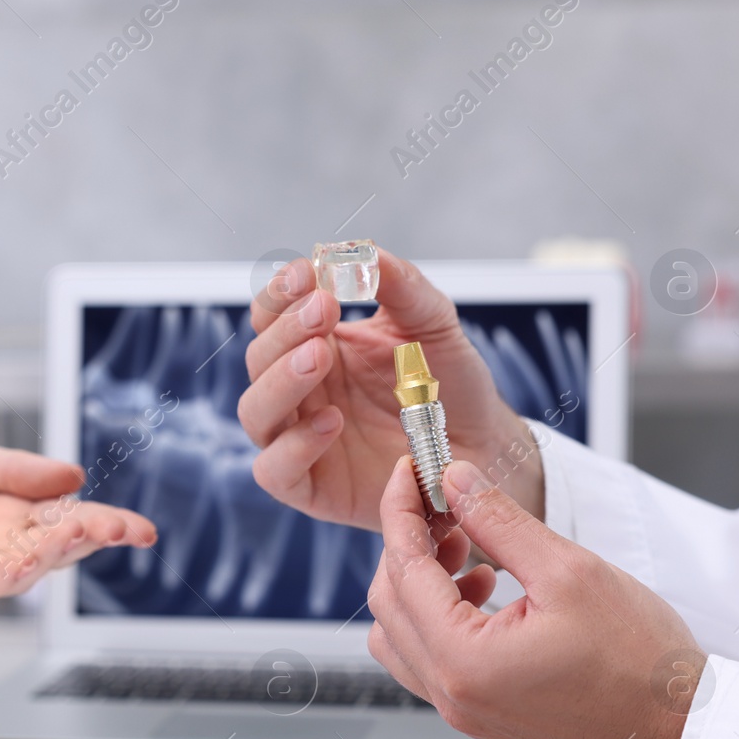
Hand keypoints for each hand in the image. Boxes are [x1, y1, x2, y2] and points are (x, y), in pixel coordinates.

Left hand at [0, 436, 156, 608]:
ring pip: (24, 573)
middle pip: (57, 548)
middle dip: (92, 539)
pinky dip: (2, 580)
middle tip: (121, 530)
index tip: (141, 528)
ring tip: (74, 533)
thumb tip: (72, 476)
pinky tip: (21, 563)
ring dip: (51, 556)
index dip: (107, 525)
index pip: (69, 519)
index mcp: (10, 510)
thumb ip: (9, 468)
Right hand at [237, 247, 543, 531]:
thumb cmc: (451, 386)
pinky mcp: (311, 487)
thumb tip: (362, 251)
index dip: (280, 293)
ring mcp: (299, 440)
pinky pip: (275, 470)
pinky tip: (332, 421)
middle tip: (324, 311)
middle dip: (285, 331)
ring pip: (255, 411)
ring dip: (280, 381)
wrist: (484, 447)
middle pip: (258, 359)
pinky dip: (294, 445)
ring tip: (320, 357)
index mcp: (317, 346)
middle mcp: (299, 392)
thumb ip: (400, 285)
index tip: (308, 273)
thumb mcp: (432, 324)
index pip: (272, 316)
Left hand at [366, 457, 703, 738]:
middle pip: (388, 602)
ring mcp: (460, 708)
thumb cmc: (641, 662)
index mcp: (463, 660)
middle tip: (441, 503)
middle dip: (407, 543)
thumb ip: (499, 520)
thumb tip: (456, 480)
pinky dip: (436, 614)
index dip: (400, 510)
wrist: (677, 727)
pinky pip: (428, 657)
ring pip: (399, 632)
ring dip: (419, 581)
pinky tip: (483, 586)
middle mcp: (450, 692)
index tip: (407, 472)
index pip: (403, 569)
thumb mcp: (568, 570)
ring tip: (467, 548)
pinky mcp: (477, 711)